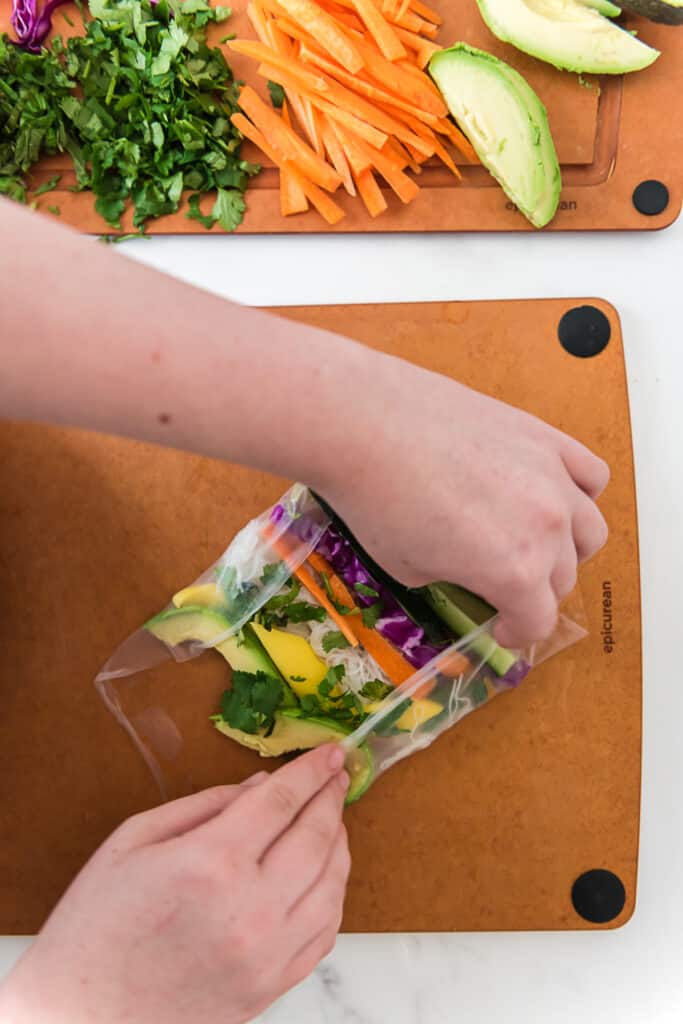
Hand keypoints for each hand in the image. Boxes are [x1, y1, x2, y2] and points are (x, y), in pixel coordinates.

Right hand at [0, 745, 349, 1023]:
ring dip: (340, 844)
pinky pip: (324, 934)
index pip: (282, 801)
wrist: (80, 1017)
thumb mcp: (134, 842)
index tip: (331, 751)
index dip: (311, 770)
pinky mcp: (270, 987)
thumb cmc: (96, 925)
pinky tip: (327, 875)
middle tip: (337, 776)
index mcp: (211, 863)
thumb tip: (261, 786)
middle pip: (316, 838)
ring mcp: (266, 954)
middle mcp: (250, 909)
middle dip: (331, 798)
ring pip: (332, 887)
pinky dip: (334, 896)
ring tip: (333, 819)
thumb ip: (205, 806)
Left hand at [317, 354, 608, 648]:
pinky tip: (553, 497)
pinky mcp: (544, 437)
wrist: (364, 422)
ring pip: (589, 530)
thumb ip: (455, 577)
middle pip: (563, 577)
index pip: (538, 620)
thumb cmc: (376, 501)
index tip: (502, 628)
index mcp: (514, 571)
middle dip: (533, 591)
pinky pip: (591, 475)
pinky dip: (580, 493)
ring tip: (534, 545)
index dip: (518, 632)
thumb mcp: (409, 567)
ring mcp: (552, 477)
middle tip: (503, 586)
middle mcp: (546, 527)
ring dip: (567, 549)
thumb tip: (467, 571)